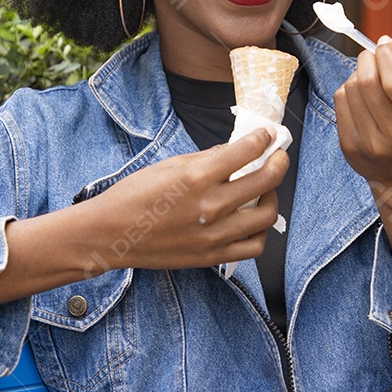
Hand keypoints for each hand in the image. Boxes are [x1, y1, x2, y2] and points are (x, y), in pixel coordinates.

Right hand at [82, 127, 288, 272]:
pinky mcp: (212, 256)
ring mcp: (214, 234)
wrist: (112, 234)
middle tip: (278, 157)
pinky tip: (251, 221)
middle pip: (267, 180)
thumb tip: (236, 150)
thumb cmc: (135, 195)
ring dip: (272, 197)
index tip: (267, 135)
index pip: (247, 150)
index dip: (263, 138)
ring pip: (267, 215)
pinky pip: (254, 247)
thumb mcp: (170, 165)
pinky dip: (260, 232)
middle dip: (279, 162)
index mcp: (197, 176)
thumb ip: (207, 158)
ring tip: (264, 190)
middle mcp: (210, 205)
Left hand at [334, 36, 391, 194]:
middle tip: (372, 54)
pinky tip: (358, 92)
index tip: (385, 43)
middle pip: (369, 84)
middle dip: (368, 59)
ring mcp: (369, 145)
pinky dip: (347, 88)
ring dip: (357, 72)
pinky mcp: (349, 147)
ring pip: (351, 90)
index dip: (386, 57)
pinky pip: (340, 103)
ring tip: (367, 74)